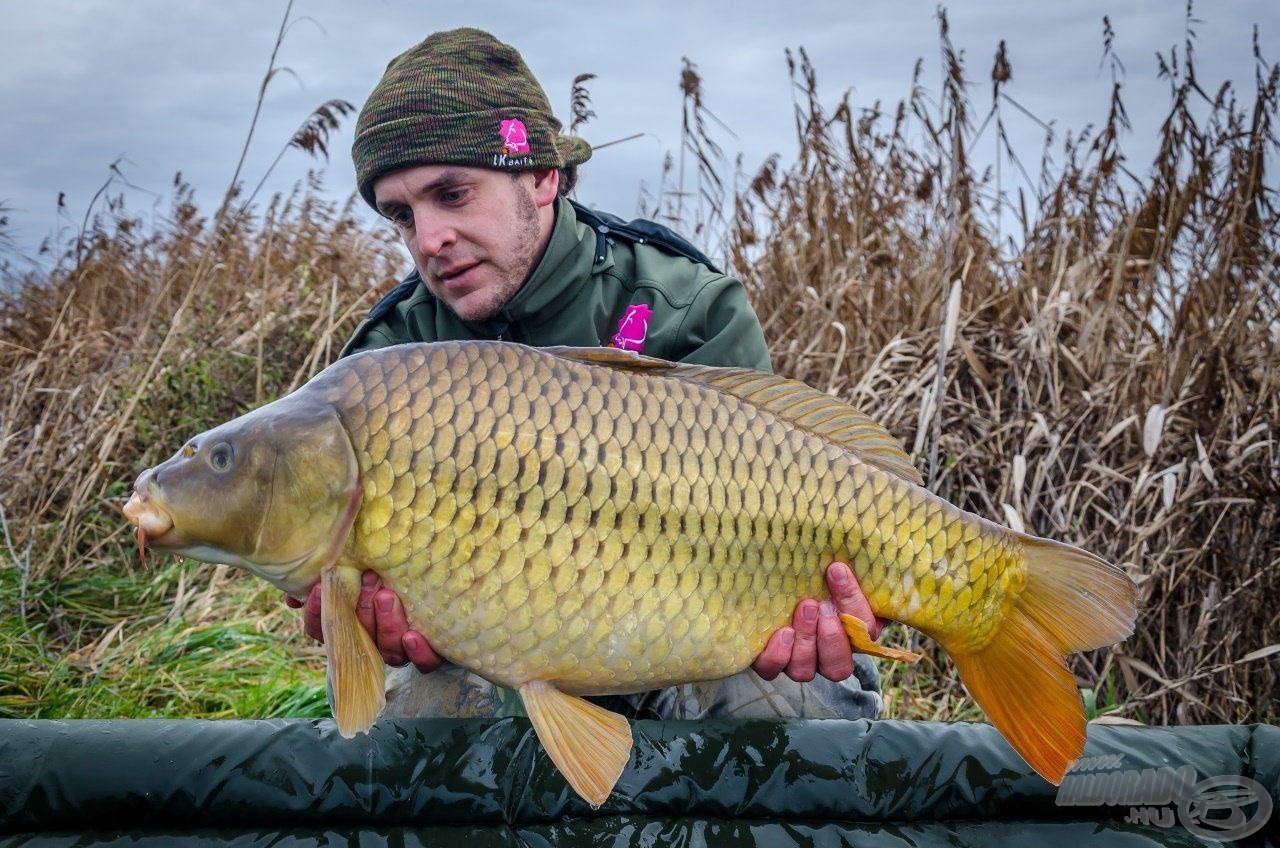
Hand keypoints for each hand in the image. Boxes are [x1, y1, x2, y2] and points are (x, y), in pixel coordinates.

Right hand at [284, 570, 443, 672]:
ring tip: (389, 596)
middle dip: (361, 609)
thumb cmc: (392, 568)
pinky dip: (418, 652)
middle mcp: (372, 641)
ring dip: (386, 625)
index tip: (319, 587)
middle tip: (371, 579)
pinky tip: (413, 635)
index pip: (323, 629)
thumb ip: (330, 574)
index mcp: (350, 625)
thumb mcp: (359, 563)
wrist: (444, 572)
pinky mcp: (431, 653)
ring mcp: (401, 649)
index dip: (318, 612)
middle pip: (358, 639)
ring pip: (388, 651)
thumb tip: (292, 594)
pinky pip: (424, 663)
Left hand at [751, 561, 885, 682]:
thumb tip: (848, 557)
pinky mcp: (770, 661)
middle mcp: (827, 656)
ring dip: (806, 642)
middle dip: (832, 638)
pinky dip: (777, 655)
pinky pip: (772, 670)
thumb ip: (850, 569)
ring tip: (803, 609)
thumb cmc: (818, 575)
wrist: (779, 580)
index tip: (837, 570)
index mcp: (854, 635)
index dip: (853, 605)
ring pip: (805, 671)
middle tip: (822, 606)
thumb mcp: (837, 569)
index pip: (864, 632)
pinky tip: (782, 632)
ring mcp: (798, 662)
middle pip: (838, 667)